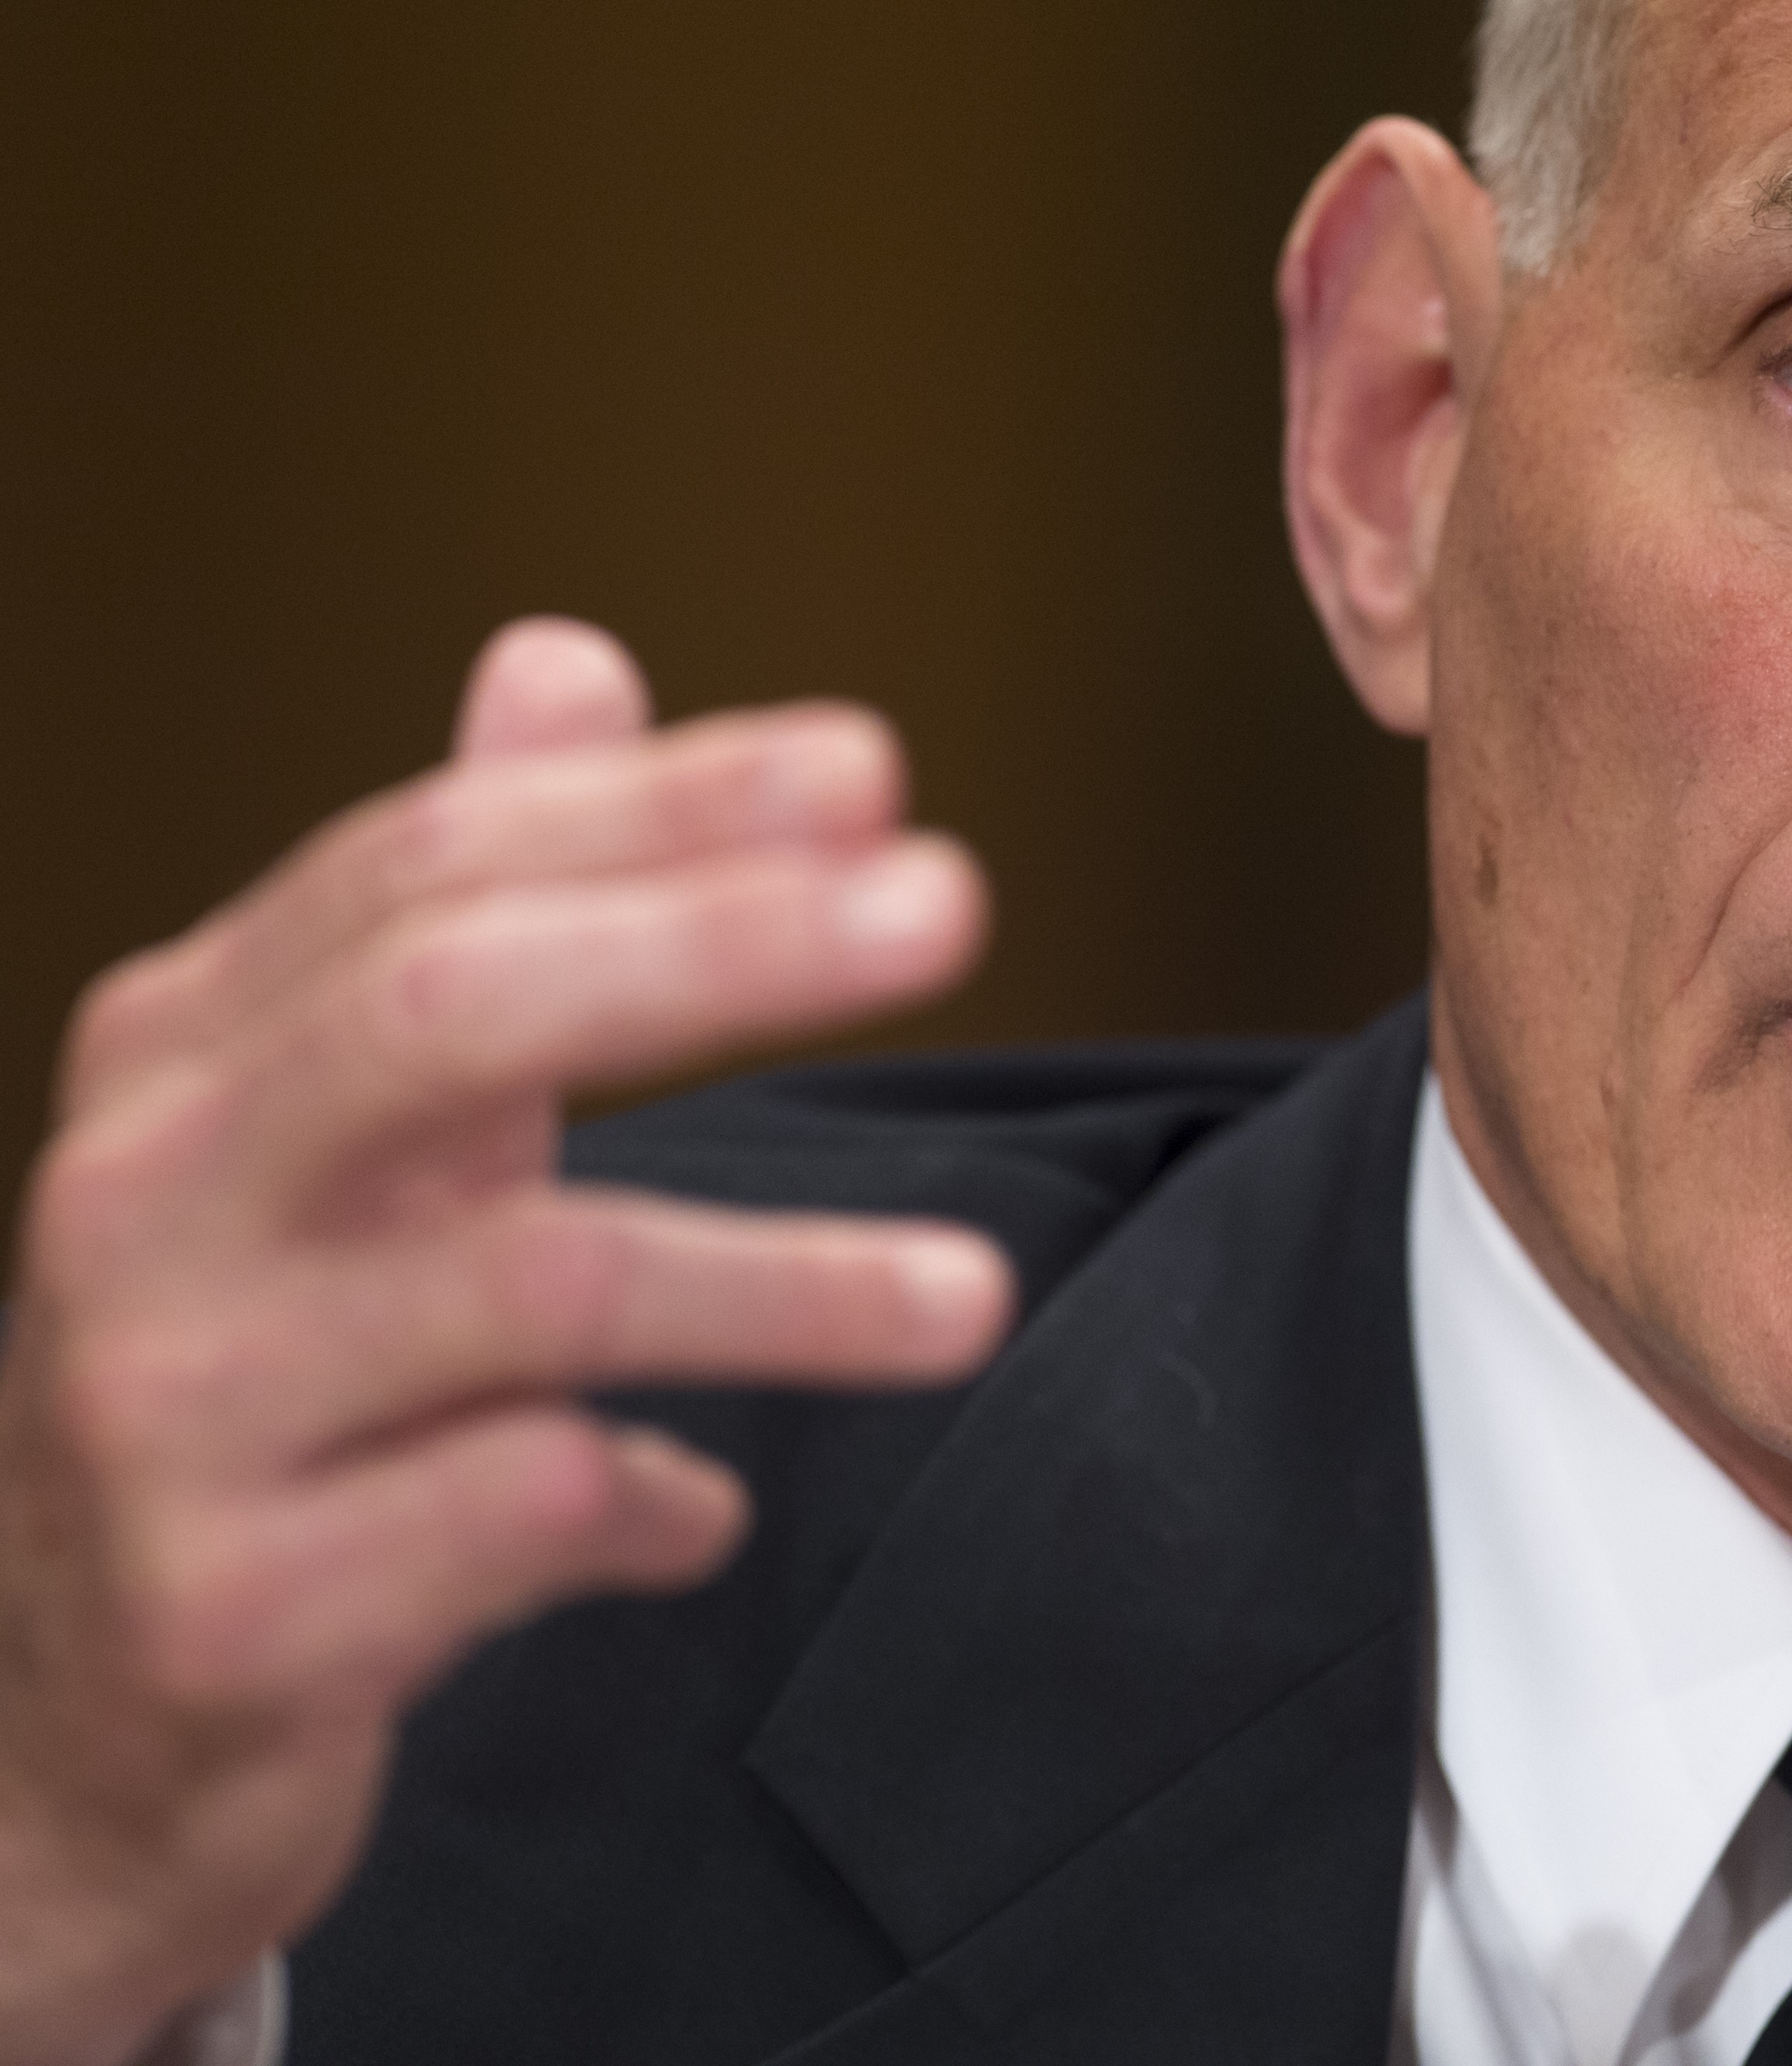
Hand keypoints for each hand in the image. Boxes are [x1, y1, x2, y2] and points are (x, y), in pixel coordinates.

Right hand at [0, 621, 1013, 2063]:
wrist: (46, 1726)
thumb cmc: (249, 1380)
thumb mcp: (329, 1133)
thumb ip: (450, 913)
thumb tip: (566, 656)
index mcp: (182, 1057)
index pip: (433, 870)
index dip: (662, 807)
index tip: (878, 775)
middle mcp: (148, 1205)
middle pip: (451, 1015)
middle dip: (718, 943)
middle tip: (949, 903)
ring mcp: (170, 1413)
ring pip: (529, 1284)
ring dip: (788, 1282)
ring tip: (978, 1296)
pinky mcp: (231, 1616)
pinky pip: (522, 1513)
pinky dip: (656, 1506)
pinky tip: (705, 1517)